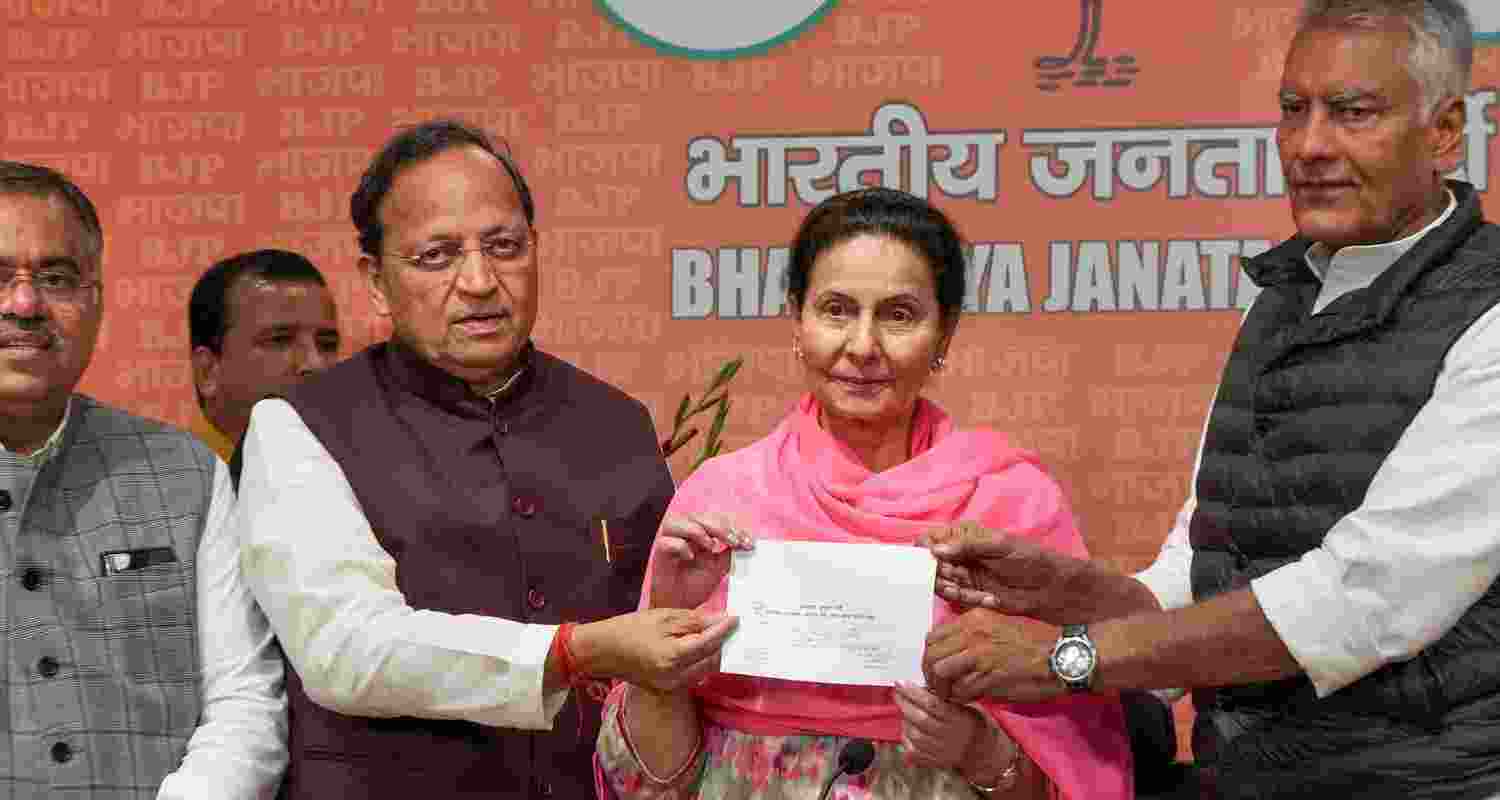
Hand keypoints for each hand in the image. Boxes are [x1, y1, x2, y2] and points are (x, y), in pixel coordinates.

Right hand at [578, 608, 737, 692]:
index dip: (725, 630)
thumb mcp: (662, 617)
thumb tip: (718, 619)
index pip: (709, 643)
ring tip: (714, 634)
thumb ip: (692, 620)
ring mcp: (672, 686)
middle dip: (721, 642)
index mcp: (673, 657)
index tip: (736, 618)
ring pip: (704, 670)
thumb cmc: (629, 629)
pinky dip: (699, 661)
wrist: (602, 652)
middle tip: (726, 624)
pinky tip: (697, 647)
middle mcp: (676, 677)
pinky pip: (693, 675)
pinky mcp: (668, 689)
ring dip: (712, 653)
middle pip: (711, 660)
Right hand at [647, 512, 752, 610]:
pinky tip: (690, 557)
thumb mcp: (718, 569)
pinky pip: (666, 541)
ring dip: (698, 531)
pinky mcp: (658, 553)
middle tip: (735, 541)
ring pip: (678, 521)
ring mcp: (669, 541)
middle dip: (720, 527)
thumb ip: (727, 553)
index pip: (714, 521)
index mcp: (698, 535)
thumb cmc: (694, 587)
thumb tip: (742, 542)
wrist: (678, 608)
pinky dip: (680, 546)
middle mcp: (682, 534)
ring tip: (711, 546)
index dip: (732, 528)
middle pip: (698, 517)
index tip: (748, 542)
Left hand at [892, 683, 985, 771]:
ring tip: (905, 710)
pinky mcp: (935, 762)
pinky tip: (908, 728)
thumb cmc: (972, 722)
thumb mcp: (966, 705)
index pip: (932, 704)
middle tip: (897, 693)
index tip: (901, 682)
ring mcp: (942, 752)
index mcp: (960, 719)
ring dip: (905, 719)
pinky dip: (906, 738)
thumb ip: (946, 697)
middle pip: (920, 719)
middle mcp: (951, 736)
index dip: (913, 692)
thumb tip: (919, 685)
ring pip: (914, 735)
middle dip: (904, 703)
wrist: (983, 751)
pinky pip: (913, 752)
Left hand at [923, 607, 1058, 703]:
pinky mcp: (989, 677)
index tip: (936, 668)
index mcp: (974, 618)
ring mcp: (979, 655)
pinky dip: (959, 698)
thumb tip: (953, 650)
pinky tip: (966, 699)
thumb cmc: (1036, 642)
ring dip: (942, 687)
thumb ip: (975, 634)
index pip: (933, 636)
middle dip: (930, 673)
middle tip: (938, 685)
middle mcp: (972, 633)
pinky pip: (960, 690)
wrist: (1062, 655)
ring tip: (950, 695)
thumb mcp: (1000, 625)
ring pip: (940, 672)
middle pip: (932, 654)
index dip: (931, 656)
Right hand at [924, 522, 1085, 622]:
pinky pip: (958, 599)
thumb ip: (968, 547)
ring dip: (952, 589)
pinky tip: (991, 599)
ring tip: (970, 593)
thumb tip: (935, 550)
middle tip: (953, 580)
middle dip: (937, 574)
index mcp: (965, 536)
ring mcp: (965, 575)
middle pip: (930, 564)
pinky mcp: (972, 595)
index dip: (924, 550)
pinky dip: (969, 600)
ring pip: (940, 583)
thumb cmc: (1031, 560)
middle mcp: (960, 555)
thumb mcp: (1000, 547)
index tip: (930, 561)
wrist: (1053, 589)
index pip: (931, 538)